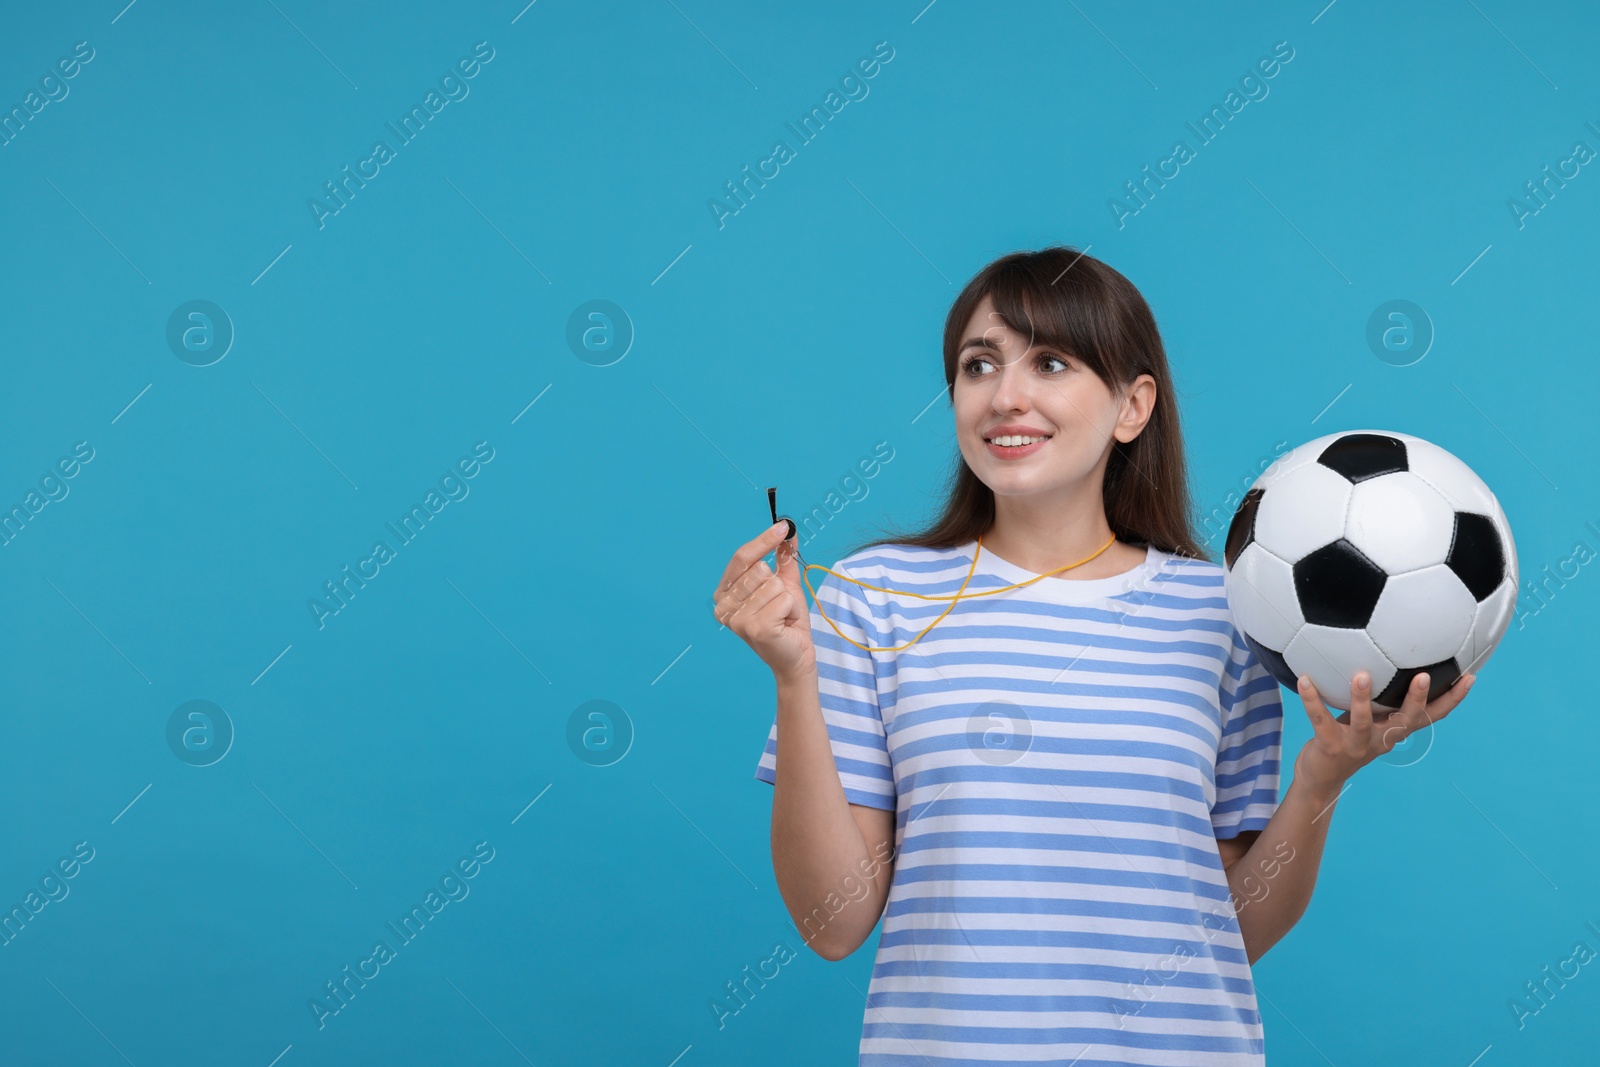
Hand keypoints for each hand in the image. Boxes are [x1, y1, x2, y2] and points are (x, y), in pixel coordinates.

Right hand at [713, 522, 814, 681]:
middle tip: (779, 604)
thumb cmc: (786, 622)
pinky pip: (784, 599)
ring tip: (782, 616)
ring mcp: (738, 619)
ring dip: (787, 599)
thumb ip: (783, 558)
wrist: (796, 656)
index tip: (782, 527)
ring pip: (774, 584)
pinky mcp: (756, 628)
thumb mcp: (784, 585)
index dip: (763, 540)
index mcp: (725, 593)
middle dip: (779, 584)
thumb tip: (788, 532)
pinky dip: (791, 609)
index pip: (742, 557)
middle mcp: (724, 606)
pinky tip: (785, 624)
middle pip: (760, 569)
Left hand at [1292, 668, 1476, 797]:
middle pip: (1405, 721)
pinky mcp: (1329, 747)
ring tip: (1362, 675)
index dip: (1452, 700)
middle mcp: (1380, 740)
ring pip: (1363, 722)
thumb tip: (1390, 658)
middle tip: (1424, 676)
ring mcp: (1355, 745)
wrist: (1320, 778)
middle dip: (1416, 699)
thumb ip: (1382, 697)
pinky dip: (1312, 700)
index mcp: (1394, 731)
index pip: (1431, 716)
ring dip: (1362, 698)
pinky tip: (1305, 680)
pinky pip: (1320, 720)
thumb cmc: (1348, 737)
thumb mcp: (1370, 719)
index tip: (1470, 678)